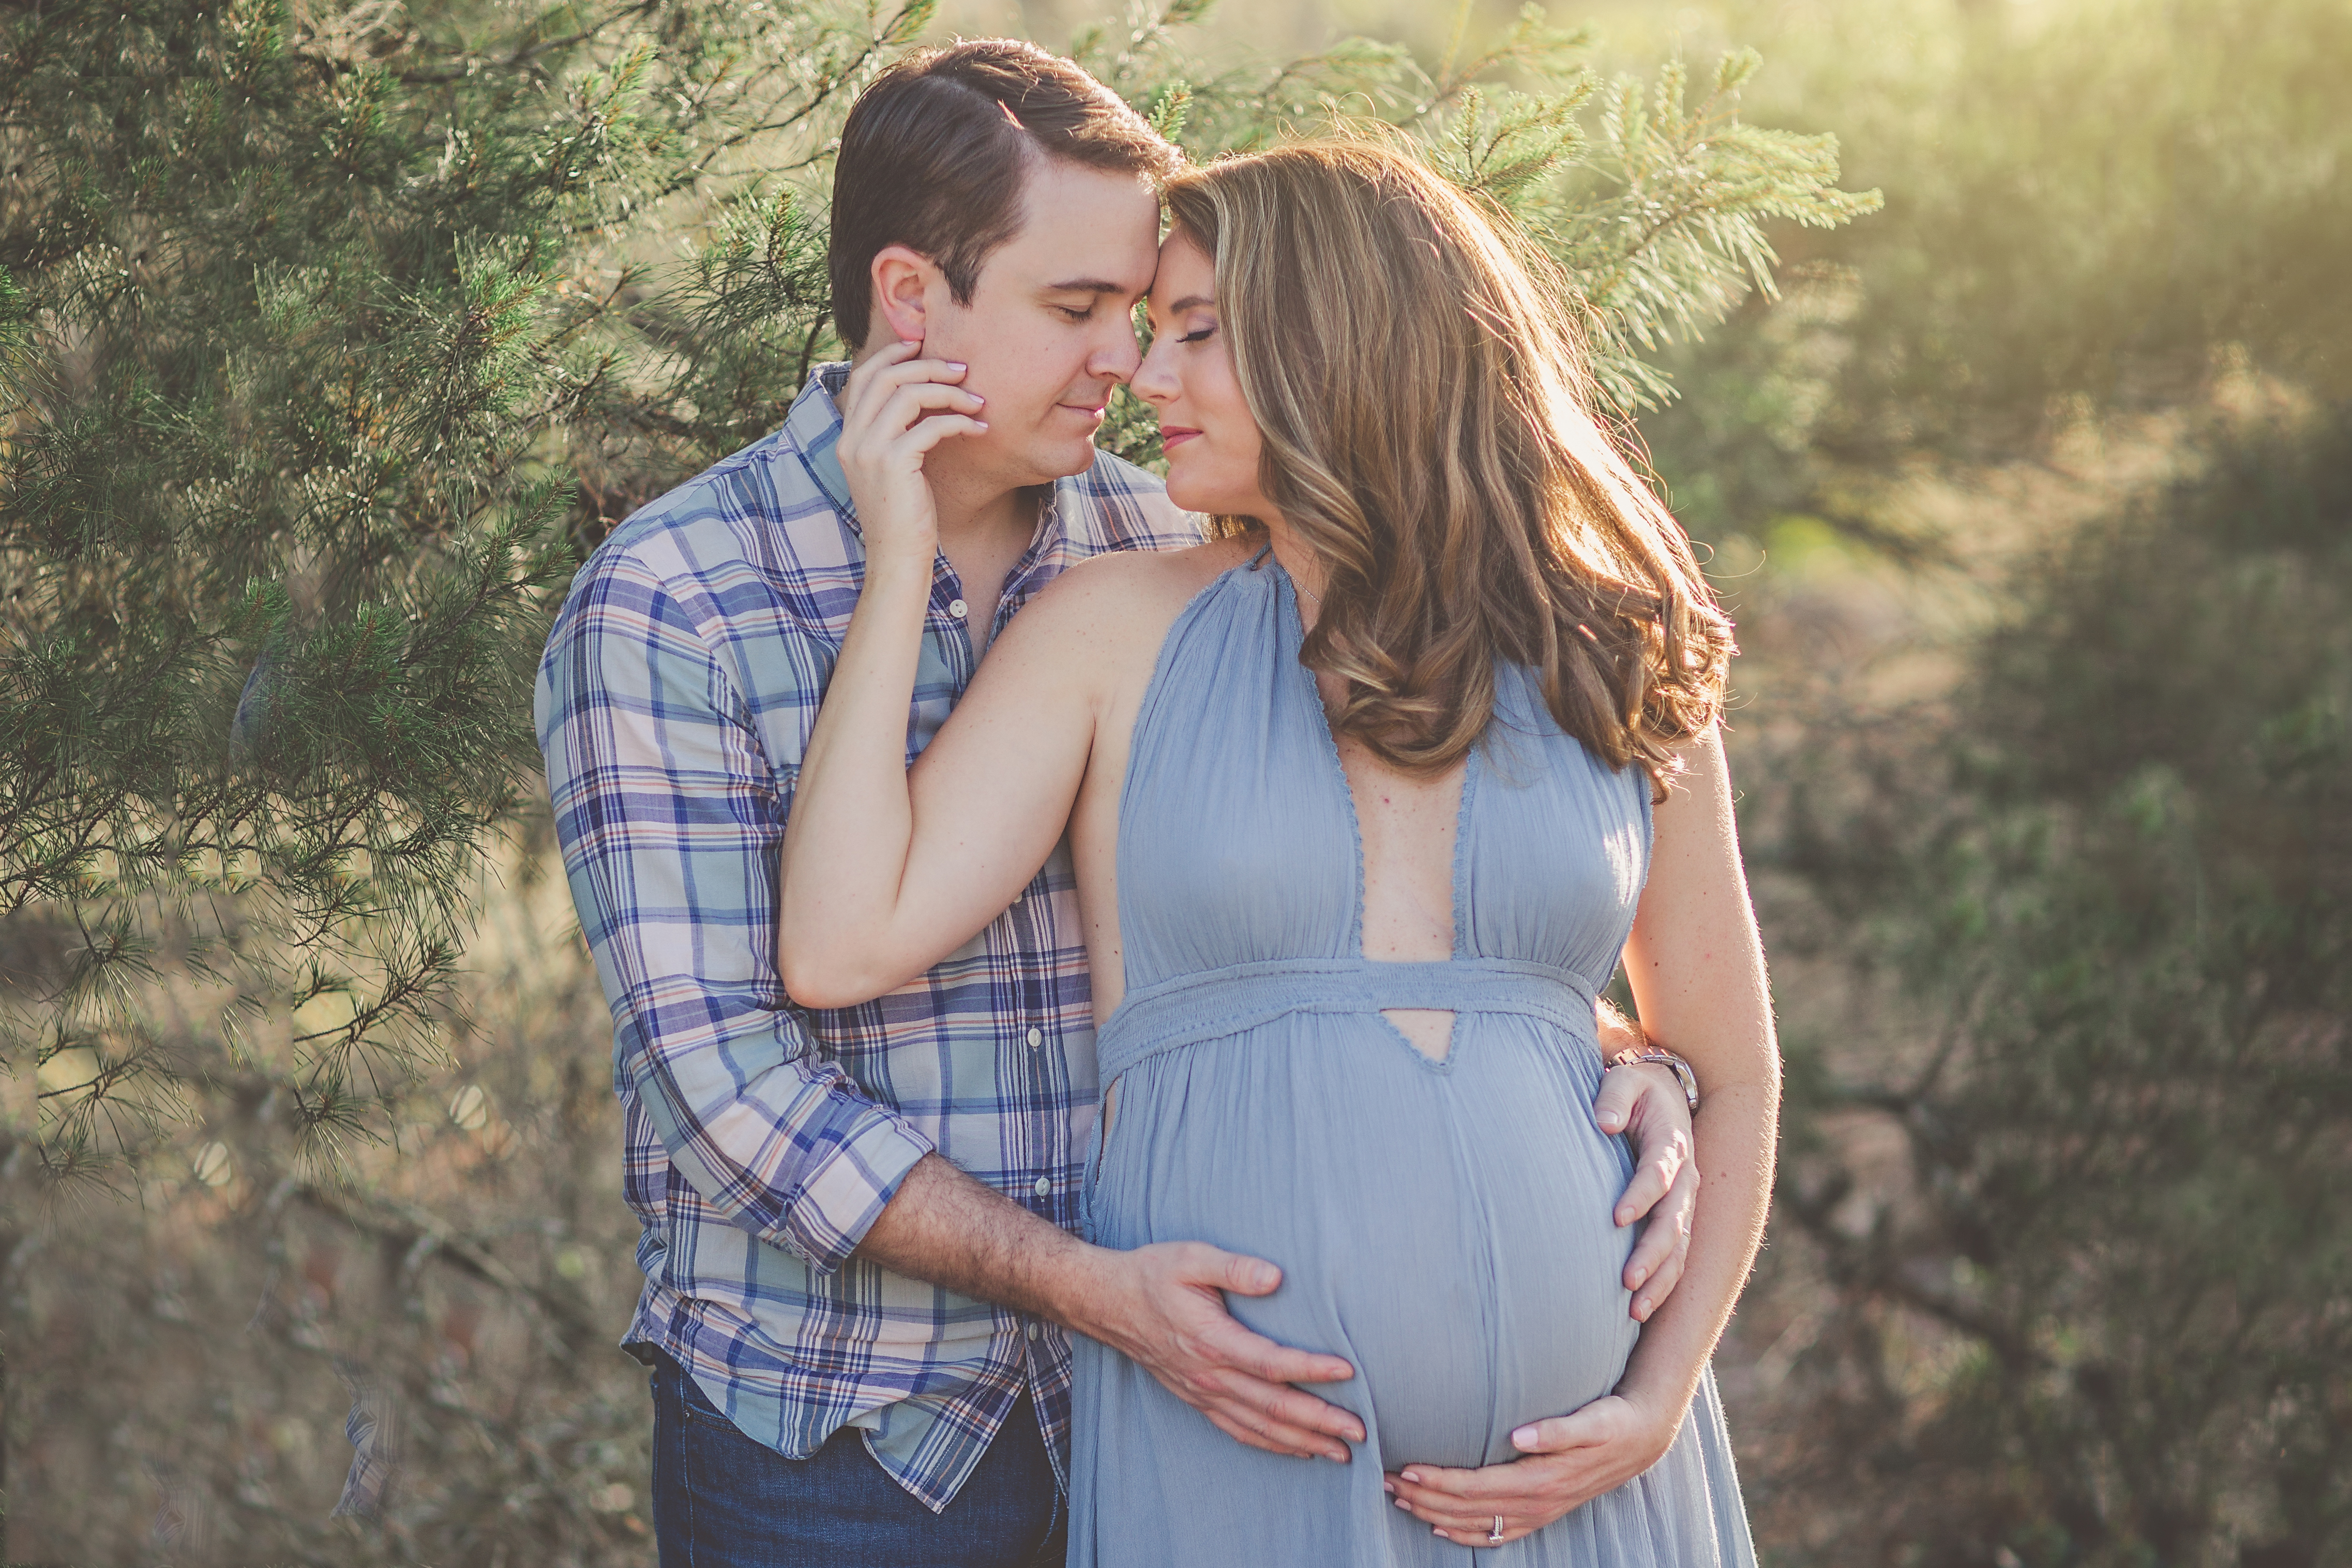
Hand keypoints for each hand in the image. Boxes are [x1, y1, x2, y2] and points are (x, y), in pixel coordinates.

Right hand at [834, 339, 986, 564]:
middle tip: (964, 370)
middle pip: (887, 377)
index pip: (865, 376)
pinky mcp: (893, 465)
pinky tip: (980, 429)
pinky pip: (930, 426)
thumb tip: (925, 396)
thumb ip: (897, 431)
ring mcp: (869, 451)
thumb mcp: (894, 466)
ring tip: (978, 402)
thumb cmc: (905, 514)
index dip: (895, 354)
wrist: (898, 557)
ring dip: (949, 392)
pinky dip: (959, 422)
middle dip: (929, 365)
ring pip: (908, 395)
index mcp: (848, 435)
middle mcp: (852, 439)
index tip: (926, 346)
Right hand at [1073, 1241, 1363, 1462]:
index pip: (1271, 1363)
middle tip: (1360, 1432)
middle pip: (1273, 1406)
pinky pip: (1238, 1430)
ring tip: (1341, 1453)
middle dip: (1320, 1422)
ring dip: (1302, 1442)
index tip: (1347, 1371)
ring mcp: (1202, 1391)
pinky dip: (1271, 1444)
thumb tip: (1275, 1278)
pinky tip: (1297, 1450)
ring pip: (1260, 1427)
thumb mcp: (1191, 1257)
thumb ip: (1234, 1267)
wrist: (1109, 1302)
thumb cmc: (1153, 1273)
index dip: (1311, 1370)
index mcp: (1212, 1340)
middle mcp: (1209, 1374)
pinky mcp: (1197, 1398)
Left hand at [1384, 1392, 1677, 1545]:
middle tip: (1385, 1480)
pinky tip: (1442, 1529)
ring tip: (1399, 1498)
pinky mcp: (1541, 1514)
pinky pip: (1497, 1535)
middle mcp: (1535, 1503)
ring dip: (1434, 1514)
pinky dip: (1466, 1535)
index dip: (1438, 1481)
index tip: (1406, 1469)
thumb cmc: (1611, 1421)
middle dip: (1424, 1498)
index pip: (1476, 1486)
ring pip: (1475, 1523)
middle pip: (1467, 1509)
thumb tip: (1519, 1434)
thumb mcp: (1590, 1420)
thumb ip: (1555, 1430)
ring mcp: (1537, 1513)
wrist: (1641, 1440)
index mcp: (1539, 1479)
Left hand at [1593, 1016, 1695, 1322]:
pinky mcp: (1678, 1219)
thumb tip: (1603, 1122)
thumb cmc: (1636, 1089)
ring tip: (1634, 1309)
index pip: (1658, 1174)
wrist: (1668, 1095)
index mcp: (1671, 1143)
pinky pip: (1676, 1258)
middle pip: (1673, 1222)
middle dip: (1651, 1253)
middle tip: (1625, 1281)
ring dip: (1659, 1280)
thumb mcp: (1625, 1080)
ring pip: (1678, 1249)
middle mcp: (1684, 1179)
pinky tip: (1640, 1309)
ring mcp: (1685, 1203)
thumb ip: (1613, 1097)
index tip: (1616, 1218)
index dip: (1640, 1196)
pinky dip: (1663, 1284)